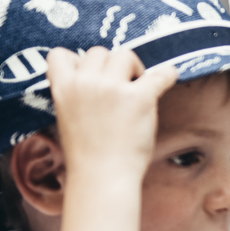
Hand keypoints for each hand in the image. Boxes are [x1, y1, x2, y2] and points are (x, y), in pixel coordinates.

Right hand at [45, 47, 177, 180]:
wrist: (102, 178)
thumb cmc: (88, 154)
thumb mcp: (67, 117)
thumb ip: (76, 93)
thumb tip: (96, 76)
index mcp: (62, 88)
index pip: (60, 54)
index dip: (77, 61)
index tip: (91, 76)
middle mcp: (85, 83)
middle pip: (99, 52)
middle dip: (110, 67)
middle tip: (120, 88)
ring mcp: (112, 88)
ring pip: (125, 55)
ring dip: (133, 69)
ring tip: (136, 91)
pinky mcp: (139, 97)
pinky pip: (159, 74)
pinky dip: (167, 74)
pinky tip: (169, 77)